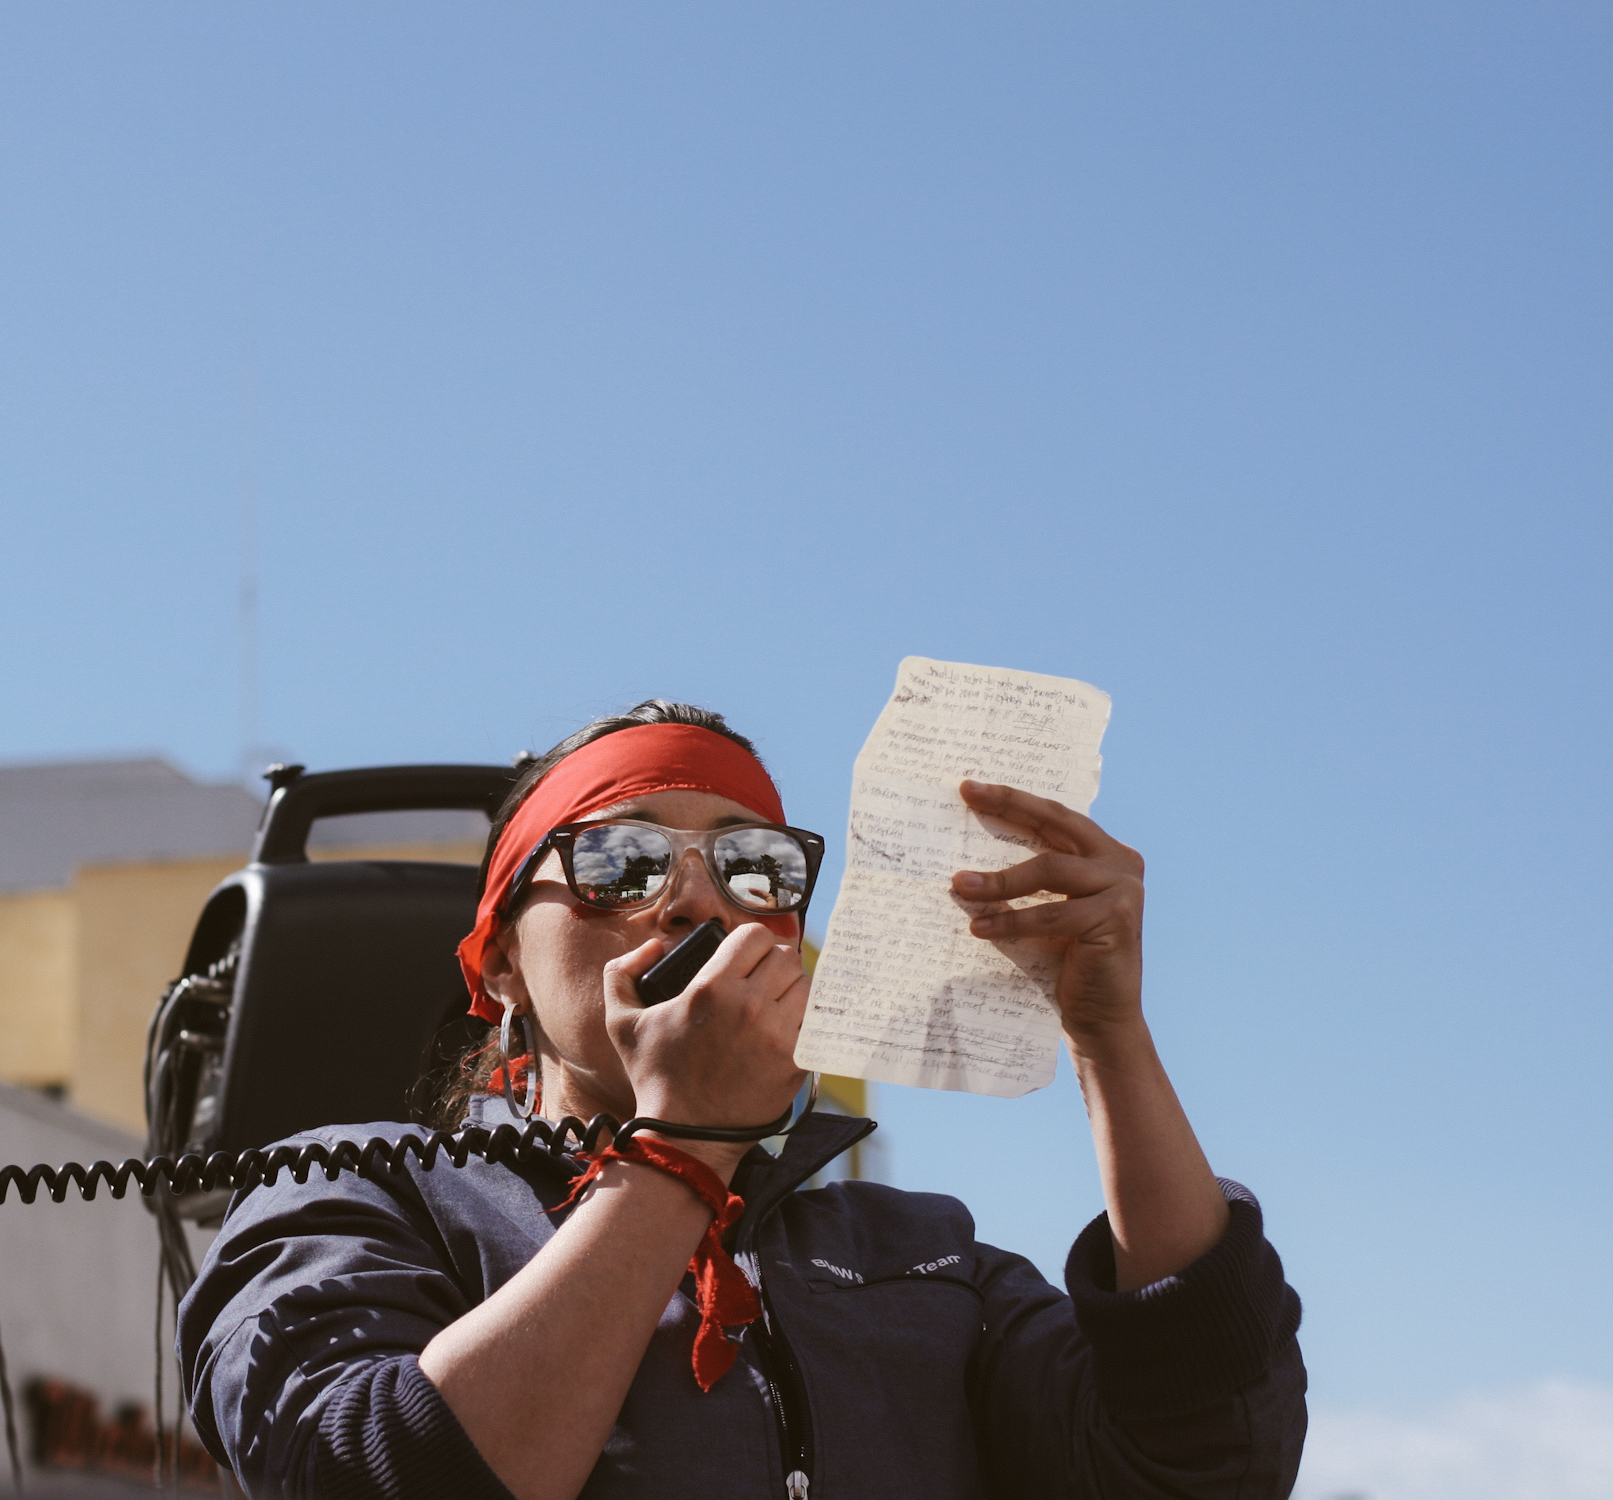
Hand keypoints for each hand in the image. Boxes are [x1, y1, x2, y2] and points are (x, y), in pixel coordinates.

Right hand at [601, 924, 808, 1178]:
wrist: (684, 1137)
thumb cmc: (654, 1078)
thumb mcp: (621, 1023)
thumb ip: (621, 973)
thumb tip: (653, 946)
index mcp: (712, 988)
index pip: (757, 935)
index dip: (751, 943)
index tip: (744, 959)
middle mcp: (750, 1006)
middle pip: (787, 957)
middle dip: (774, 965)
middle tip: (761, 983)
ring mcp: (777, 1036)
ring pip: (806, 987)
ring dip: (792, 993)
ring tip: (774, 1007)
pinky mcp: (795, 1063)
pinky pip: (815, 1024)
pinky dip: (803, 1025)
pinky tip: (784, 1034)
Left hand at [950, 779, 1145, 1046]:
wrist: (1102, 1020)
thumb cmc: (1066, 964)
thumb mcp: (1047, 909)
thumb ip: (1029, 878)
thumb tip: (967, 857)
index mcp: (1107, 853)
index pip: (1056, 816)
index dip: (1015, 800)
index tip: (971, 788)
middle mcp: (1122, 863)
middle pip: (1057, 825)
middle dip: (1010, 806)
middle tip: (968, 796)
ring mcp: (1124, 890)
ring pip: (1050, 869)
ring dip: (999, 880)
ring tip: (959, 886)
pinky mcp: (1115, 920)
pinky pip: (1050, 913)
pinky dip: (1012, 921)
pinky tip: (980, 928)